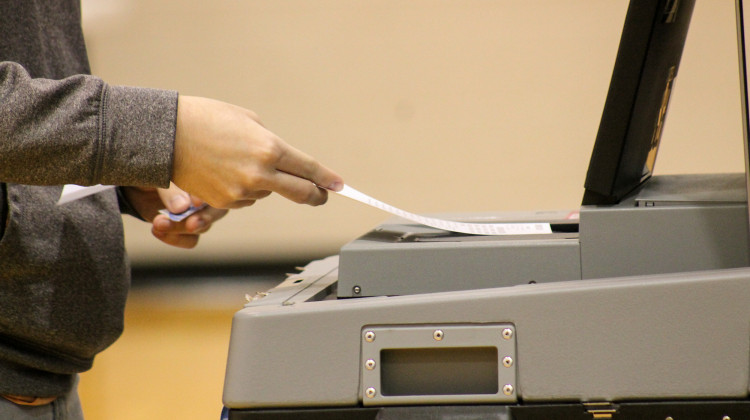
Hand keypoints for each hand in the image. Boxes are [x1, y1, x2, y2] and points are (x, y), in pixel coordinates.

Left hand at [121, 184, 228, 248]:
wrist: (136, 184)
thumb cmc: (153, 172)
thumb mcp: (159, 175)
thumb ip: (171, 190)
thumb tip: (182, 208)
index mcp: (207, 176)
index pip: (214, 188)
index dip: (206, 196)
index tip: (195, 203)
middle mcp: (208, 196)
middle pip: (218, 211)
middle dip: (203, 219)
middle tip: (191, 225)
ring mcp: (199, 214)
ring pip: (202, 227)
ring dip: (179, 228)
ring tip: (157, 223)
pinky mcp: (186, 228)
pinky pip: (190, 240)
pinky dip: (174, 239)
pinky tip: (157, 230)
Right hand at [172, 96, 343, 208]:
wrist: (166, 135)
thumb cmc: (208, 119)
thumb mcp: (250, 121)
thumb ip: (272, 144)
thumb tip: (286, 163)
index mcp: (270, 148)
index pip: (309, 169)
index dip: (327, 179)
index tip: (339, 185)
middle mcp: (260, 174)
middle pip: (301, 193)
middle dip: (316, 195)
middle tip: (322, 194)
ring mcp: (242, 192)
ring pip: (268, 193)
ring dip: (266, 183)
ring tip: (239, 160)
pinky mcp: (225, 202)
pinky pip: (246, 198)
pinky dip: (244, 188)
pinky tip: (226, 171)